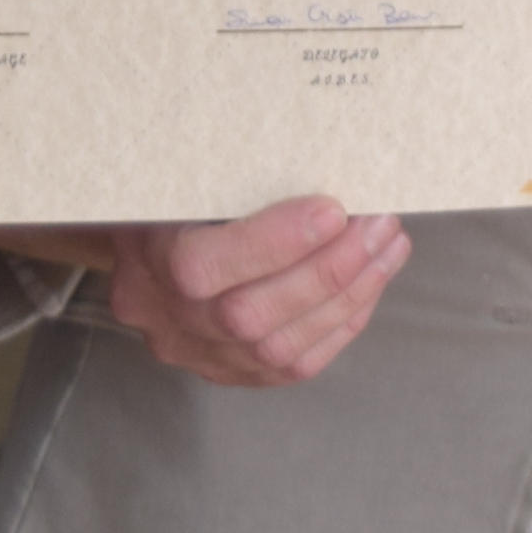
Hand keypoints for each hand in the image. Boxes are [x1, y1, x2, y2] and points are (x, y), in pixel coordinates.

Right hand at [35, 198, 401, 388]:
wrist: (146, 249)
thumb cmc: (172, 199)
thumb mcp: (185, 175)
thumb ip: (233, 178)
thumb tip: (315, 159)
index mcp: (143, 262)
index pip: (201, 269)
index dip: (273, 243)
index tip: (332, 209)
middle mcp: (166, 321)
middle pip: (249, 317)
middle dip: (329, 270)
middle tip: (379, 224)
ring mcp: (197, 356)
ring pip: (280, 349)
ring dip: (348, 295)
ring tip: (388, 247)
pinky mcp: (231, 373)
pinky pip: (294, 365)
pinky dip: (341, 322)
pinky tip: (370, 282)